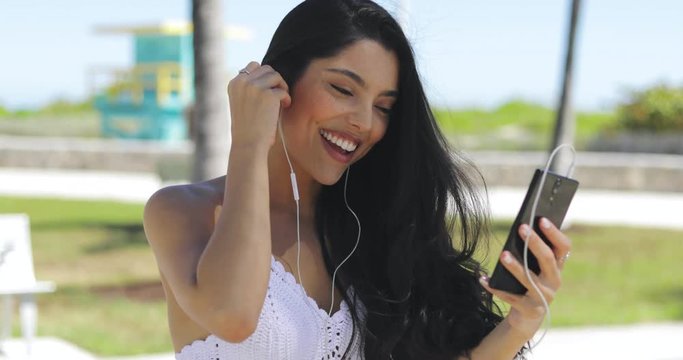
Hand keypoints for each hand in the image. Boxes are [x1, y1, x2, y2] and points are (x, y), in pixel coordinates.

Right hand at [227, 61, 291, 150]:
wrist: (248, 144)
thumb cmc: (247, 128)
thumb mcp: (241, 103)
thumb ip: (249, 88)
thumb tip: (266, 75)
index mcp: (234, 83)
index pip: (253, 66)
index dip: (264, 75)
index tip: (269, 87)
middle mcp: (243, 82)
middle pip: (266, 69)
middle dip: (275, 80)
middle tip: (279, 93)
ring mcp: (255, 87)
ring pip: (276, 75)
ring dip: (281, 86)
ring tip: (282, 100)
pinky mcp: (268, 94)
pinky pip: (282, 90)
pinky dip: (286, 98)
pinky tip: (285, 106)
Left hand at [479, 217, 571, 337]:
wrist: (527, 316)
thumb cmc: (529, 283)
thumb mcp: (534, 268)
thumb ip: (531, 252)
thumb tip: (520, 228)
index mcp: (558, 267)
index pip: (564, 247)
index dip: (554, 233)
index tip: (541, 219)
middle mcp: (554, 281)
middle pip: (547, 259)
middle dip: (534, 243)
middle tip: (521, 228)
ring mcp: (543, 296)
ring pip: (529, 278)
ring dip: (515, 266)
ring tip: (503, 254)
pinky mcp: (530, 309)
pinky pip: (511, 297)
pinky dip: (495, 288)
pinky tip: (483, 278)